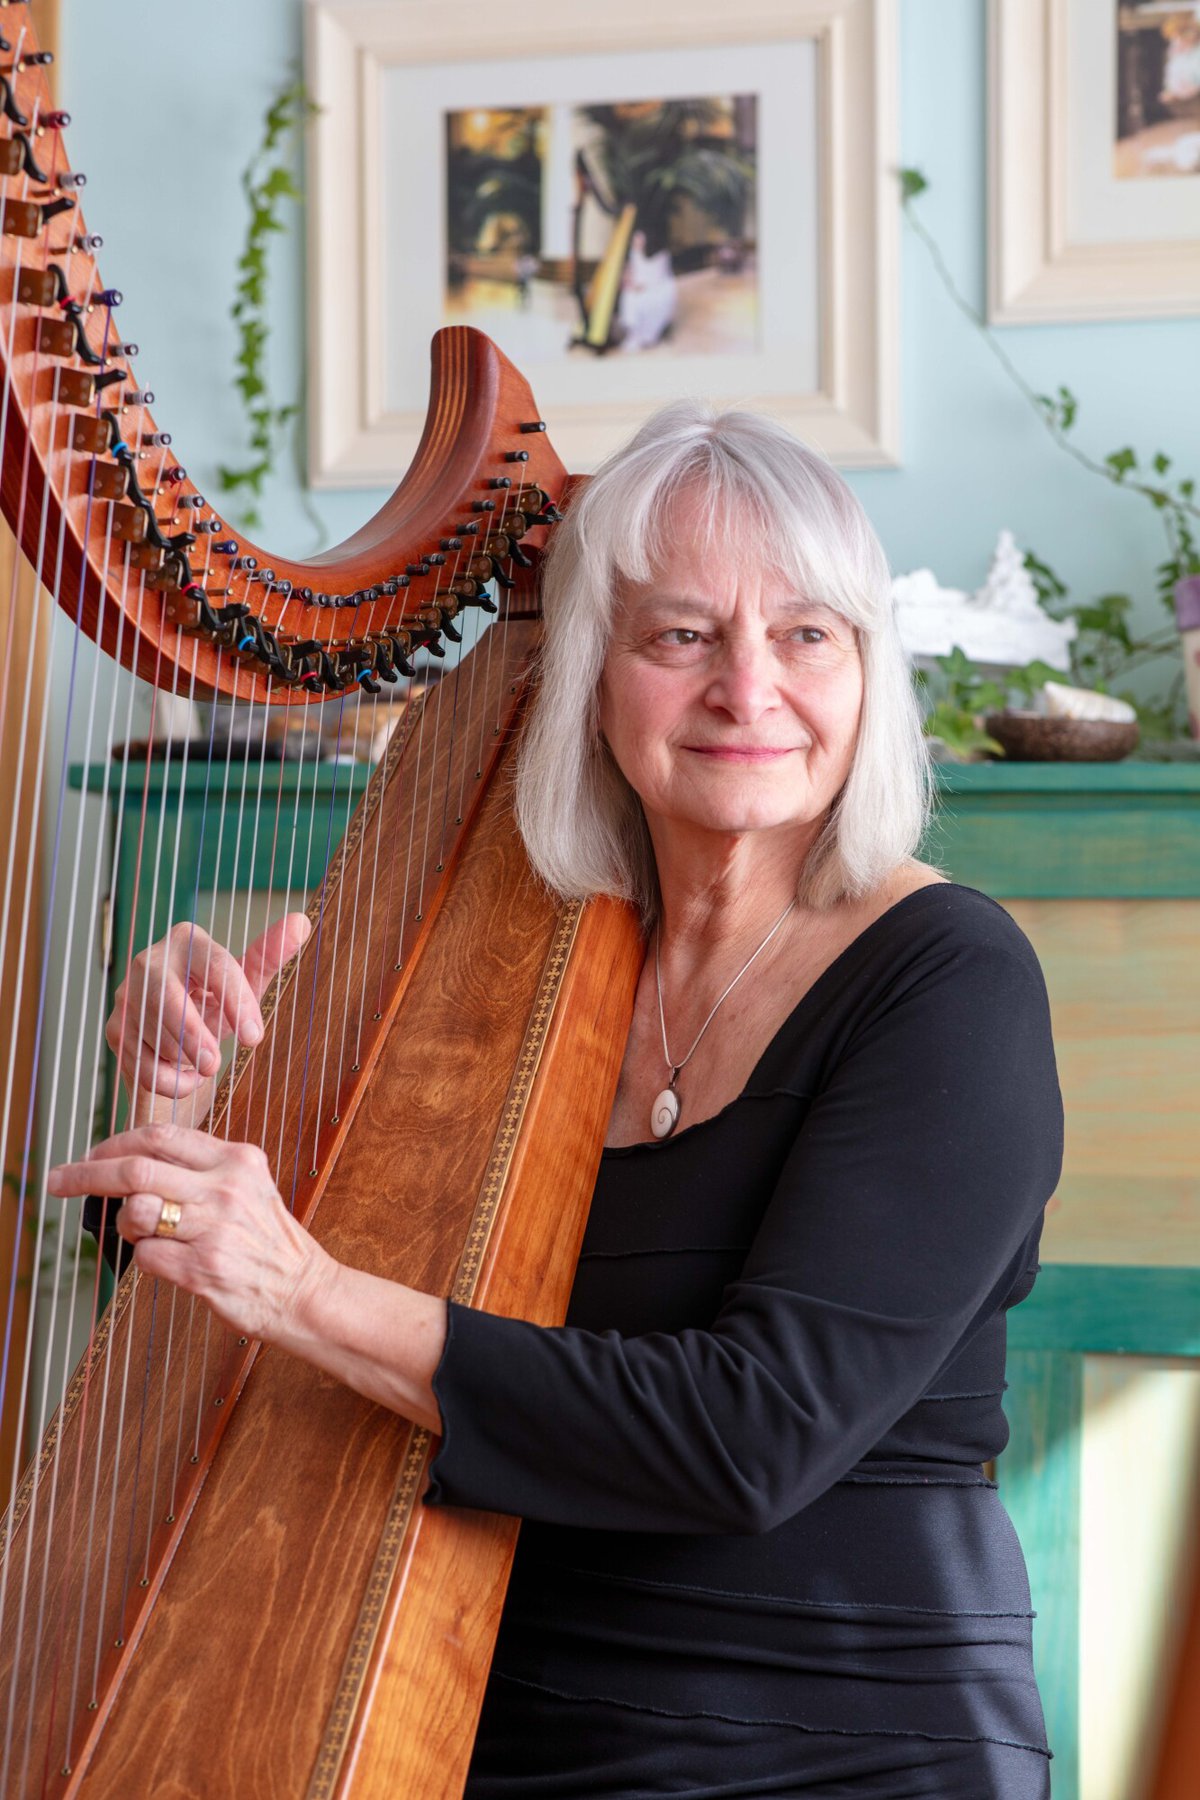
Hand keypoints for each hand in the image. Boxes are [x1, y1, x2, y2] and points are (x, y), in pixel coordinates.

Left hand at [49, 1121, 446, 1429]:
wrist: (304, 1291)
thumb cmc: (268, 1241)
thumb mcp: (247, 1186)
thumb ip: (201, 1170)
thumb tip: (133, 1163)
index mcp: (236, 1159)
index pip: (159, 1136)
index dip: (113, 1143)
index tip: (88, 1155)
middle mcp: (225, 1188)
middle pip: (136, 1168)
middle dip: (85, 1174)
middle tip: (58, 1180)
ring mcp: (215, 1228)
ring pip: (135, 1212)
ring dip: (124, 1225)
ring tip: (141, 1234)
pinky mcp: (204, 1268)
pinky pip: (146, 1256)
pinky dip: (144, 1257)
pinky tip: (167, 1260)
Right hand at [106, 913, 310, 1124]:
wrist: (178, 1031)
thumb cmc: (215, 1000)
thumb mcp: (244, 981)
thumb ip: (269, 954)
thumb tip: (301, 921)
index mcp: (188, 941)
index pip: (216, 966)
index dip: (237, 1003)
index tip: (255, 1038)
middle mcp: (149, 962)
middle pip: (166, 997)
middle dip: (191, 1034)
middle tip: (214, 1064)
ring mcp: (126, 996)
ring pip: (150, 1033)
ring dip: (182, 1059)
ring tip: (206, 1067)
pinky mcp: (114, 1030)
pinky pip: (138, 1062)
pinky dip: (166, 1080)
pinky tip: (184, 1079)